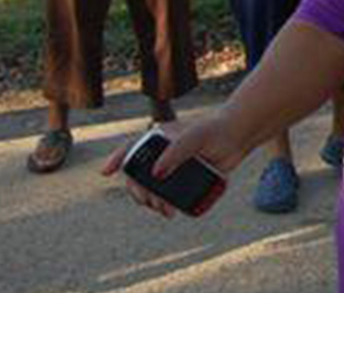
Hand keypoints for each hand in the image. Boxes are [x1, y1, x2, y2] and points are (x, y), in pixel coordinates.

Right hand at [101, 114, 244, 218]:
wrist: (238, 137)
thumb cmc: (214, 131)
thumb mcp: (192, 139)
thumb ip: (174, 154)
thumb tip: (155, 174)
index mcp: (158, 139)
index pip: (131, 149)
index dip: (116, 160)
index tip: (105, 172)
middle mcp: (162, 153)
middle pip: (139, 175)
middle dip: (138, 191)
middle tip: (149, 202)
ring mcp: (173, 167)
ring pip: (153, 188)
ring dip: (152, 202)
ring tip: (164, 210)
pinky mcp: (185, 178)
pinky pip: (170, 194)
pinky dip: (167, 204)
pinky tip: (172, 210)